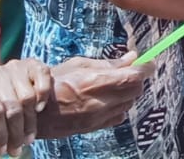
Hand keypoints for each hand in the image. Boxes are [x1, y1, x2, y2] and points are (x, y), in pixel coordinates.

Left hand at [0, 59, 52, 155]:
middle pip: (12, 108)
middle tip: (17, 150)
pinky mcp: (34, 64)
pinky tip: (39, 109)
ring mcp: (17, 67)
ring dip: (30, 123)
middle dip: (15, 134)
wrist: (4, 83)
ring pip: (27, 98)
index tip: (1, 150)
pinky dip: (42, 96)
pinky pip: (42, 79)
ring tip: (28, 138)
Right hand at [35, 55, 155, 140]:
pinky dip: (120, 106)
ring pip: (129, 103)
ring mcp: (99, 117)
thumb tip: (132, 57)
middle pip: (136, 90)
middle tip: (130, 71)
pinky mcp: (95, 127)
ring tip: (116, 84)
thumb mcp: (79, 64)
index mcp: (95, 82)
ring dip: (129, 92)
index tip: (148, 62)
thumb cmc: (54, 82)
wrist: (35, 112)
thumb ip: (108, 63)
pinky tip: (109, 99)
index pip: (134, 76)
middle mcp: (100, 102)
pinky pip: (119, 116)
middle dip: (137, 79)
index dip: (146, 68)